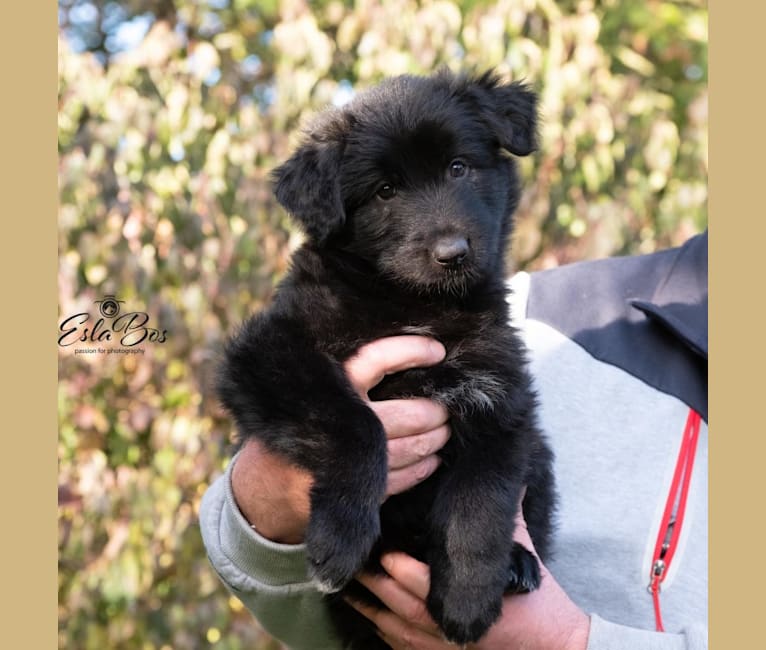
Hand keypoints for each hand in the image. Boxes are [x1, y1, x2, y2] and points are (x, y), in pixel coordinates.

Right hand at [231, 336, 449, 543]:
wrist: (263, 487)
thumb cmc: (297, 426)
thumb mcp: (309, 391)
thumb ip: (346, 375)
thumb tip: (406, 351)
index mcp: (327, 388)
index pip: (377, 359)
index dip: (411, 351)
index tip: (438, 350)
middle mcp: (337, 421)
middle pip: (404, 414)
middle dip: (433, 413)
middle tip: (446, 409)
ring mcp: (344, 461)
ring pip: (407, 449)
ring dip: (432, 441)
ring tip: (443, 432)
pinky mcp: (350, 491)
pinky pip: (399, 480)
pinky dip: (420, 469)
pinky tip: (430, 461)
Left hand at [347, 496, 589, 649]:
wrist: (555, 648)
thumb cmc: (538, 600)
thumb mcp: (524, 553)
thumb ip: (508, 517)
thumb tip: (509, 477)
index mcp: (468, 598)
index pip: (419, 583)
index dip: (396, 566)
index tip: (380, 548)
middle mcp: (449, 628)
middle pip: (398, 605)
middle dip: (374, 584)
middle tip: (354, 562)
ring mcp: (442, 649)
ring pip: (394, 629)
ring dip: (370, 609)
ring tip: (349, 588)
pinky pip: (403, 649)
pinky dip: (384, 633)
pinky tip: (371, 618)